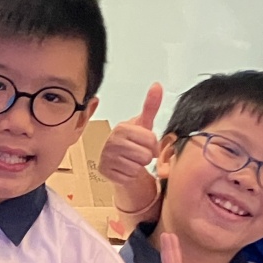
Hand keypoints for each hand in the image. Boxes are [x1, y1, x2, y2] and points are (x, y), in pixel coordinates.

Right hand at [98, 82, 163, 215]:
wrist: (121, 163)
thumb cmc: (134, 143)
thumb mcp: (144, 125)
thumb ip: (151, 106)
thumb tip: (157, 85)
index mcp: (121, 128)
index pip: (151, 140)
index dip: (154, 146)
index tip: (146, 144)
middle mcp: (110, 141)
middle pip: (145, 155)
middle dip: (146, 157)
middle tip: (139, 155)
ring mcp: (106, 157)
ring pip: (137, 167)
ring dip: (138, 167)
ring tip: (132, 162)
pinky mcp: (105, 172)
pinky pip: (128, 177)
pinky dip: (130, 176)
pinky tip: (125, 170)